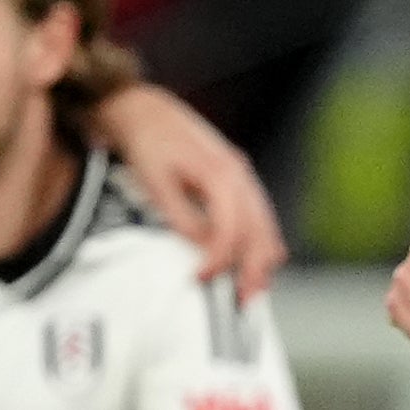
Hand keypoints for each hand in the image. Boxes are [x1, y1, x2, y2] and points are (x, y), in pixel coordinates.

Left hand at [96, 85, 286, 298]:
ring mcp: (241, 173)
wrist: (145, 109)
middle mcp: (238, 172)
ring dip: (263, 257)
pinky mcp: (237, 176)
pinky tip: (264, 259)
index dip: (219, 258)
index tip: (201, 278)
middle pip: (257, 229)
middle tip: (244, 300)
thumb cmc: (147, 144)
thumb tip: (202, 248)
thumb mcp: (156, 183)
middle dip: (253, 268)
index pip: (231, 228)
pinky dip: (263, 238)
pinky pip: (259, 212)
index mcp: (220, 173)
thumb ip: (182, 217)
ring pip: (264, 221)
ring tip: (258, 287)